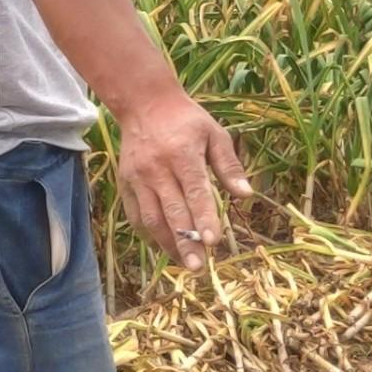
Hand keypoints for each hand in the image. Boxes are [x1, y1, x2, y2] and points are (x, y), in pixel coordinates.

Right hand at [112, 86, 250, 263]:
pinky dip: (150, 234)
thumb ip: (229, 166)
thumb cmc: (187, 121)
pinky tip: (165, 246)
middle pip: (172, 211)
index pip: (195, 192)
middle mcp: (157, 168)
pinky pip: (136, 215)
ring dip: (168, 243)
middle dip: (185, 242)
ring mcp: (137, 178)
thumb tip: (246, 194)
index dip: (204, 218)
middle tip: (198, 267)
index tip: (213, 242)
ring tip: (185, 263)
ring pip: (151, 218)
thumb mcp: (214, 134)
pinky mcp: (125, 183)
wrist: (144, 105)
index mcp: (182, 154)